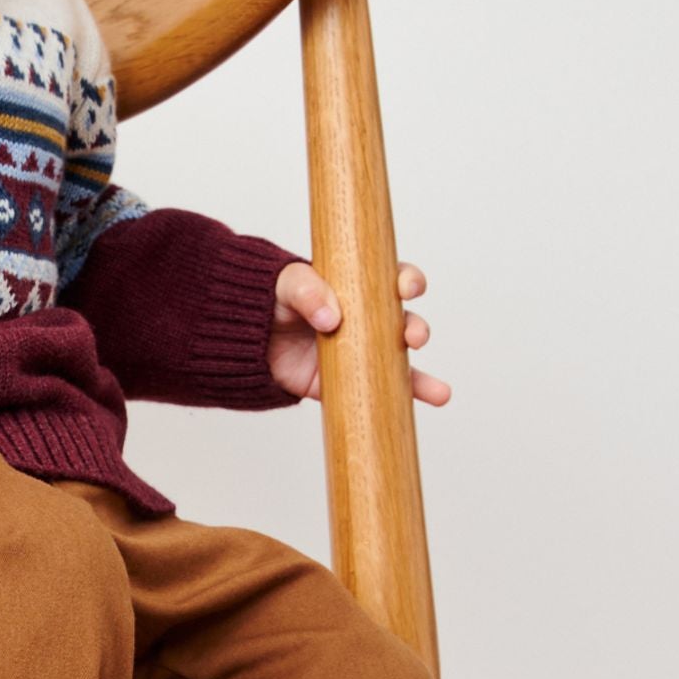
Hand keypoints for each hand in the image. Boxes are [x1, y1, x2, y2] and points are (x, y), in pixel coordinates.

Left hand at [267, 259, 450, 406]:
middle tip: (411, 336)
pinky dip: (405, 399)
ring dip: (421, 375)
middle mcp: (364, 319)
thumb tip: (332, 317)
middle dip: (414, 328)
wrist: (241, 341)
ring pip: (399, 363)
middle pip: (401, 321)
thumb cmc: (267, 302)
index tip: (407, 288)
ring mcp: (358, 352)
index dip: (406, 280)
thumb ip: (306, 290)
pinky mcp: (345, 381)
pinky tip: (432, 399)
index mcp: (355, 287)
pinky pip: (380, 392)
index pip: (390, 279)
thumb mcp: (284, 284)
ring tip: (437, 390)